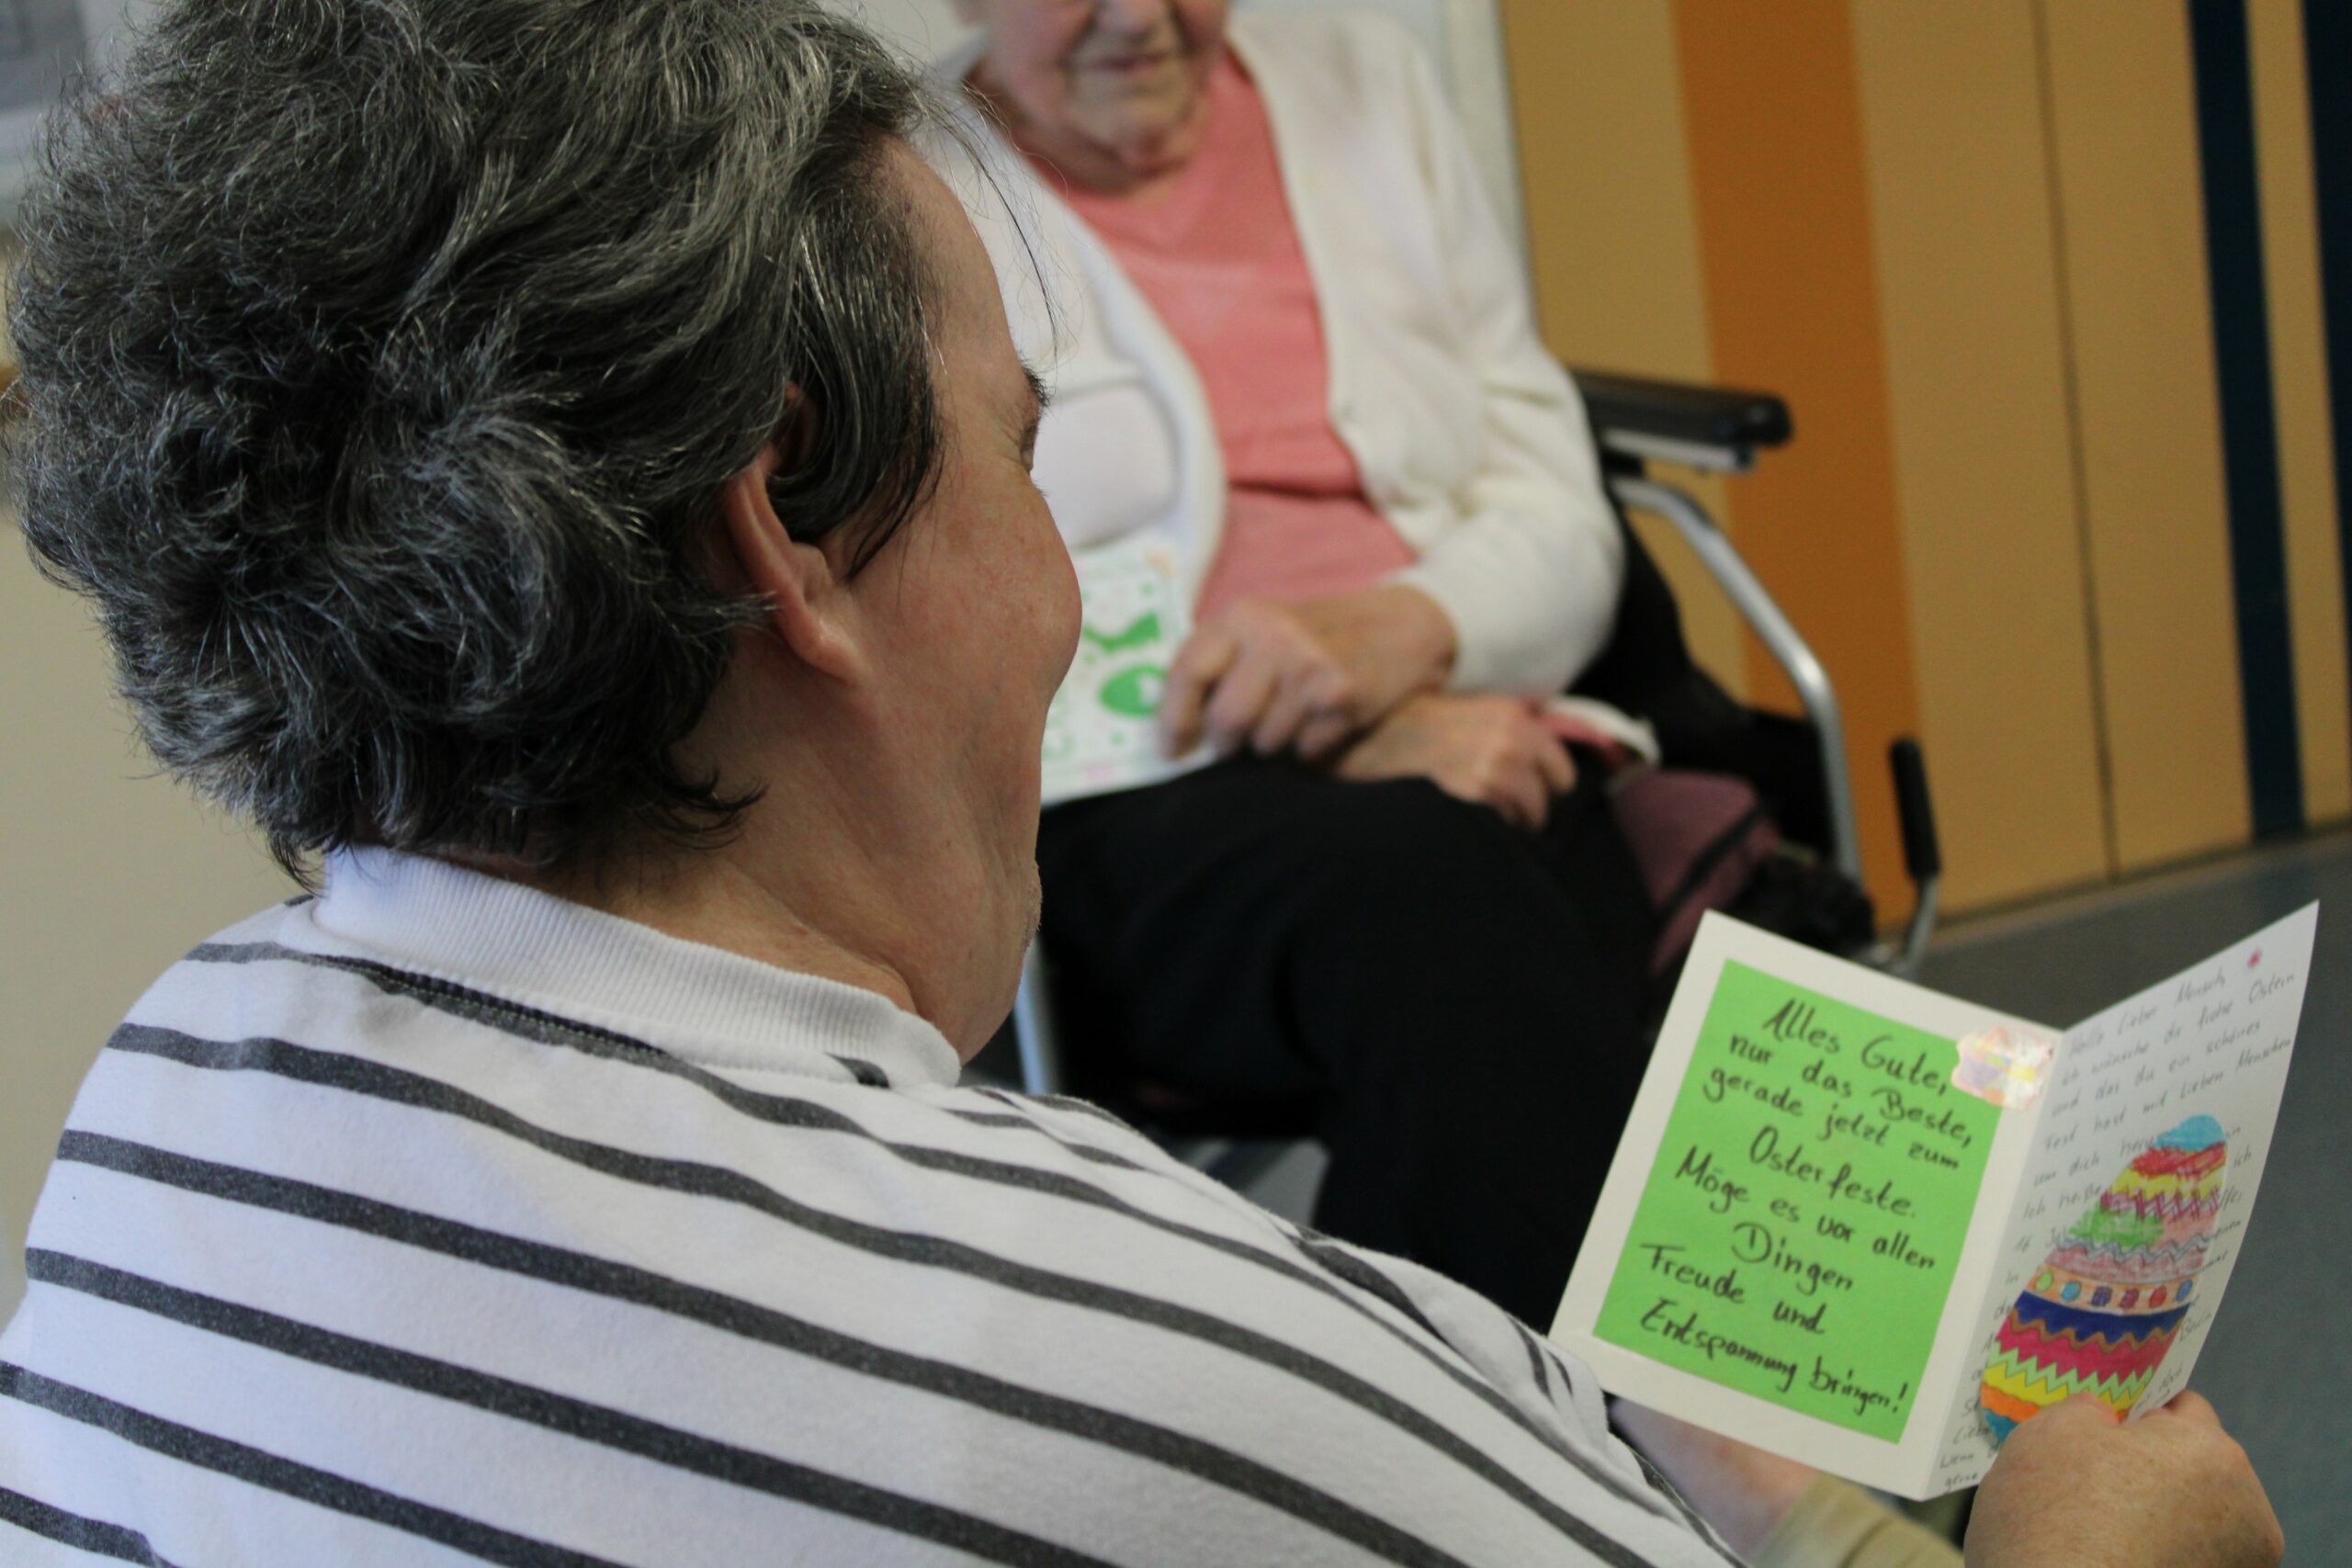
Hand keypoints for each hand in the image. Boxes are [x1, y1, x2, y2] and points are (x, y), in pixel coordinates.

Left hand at [1159, 585, 1455, 761]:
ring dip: (1272, 745)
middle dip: (1227, 743)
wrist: (1398, 626)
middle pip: (1226, 720)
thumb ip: (1216, 663)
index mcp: (1243, 615)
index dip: (1172, 719)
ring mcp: (1312, 665)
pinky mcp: (1344, 696)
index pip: (1187, 672)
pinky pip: (1305, 751)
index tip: (1171, 750)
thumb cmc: (1314, 636)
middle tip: (1237, 742)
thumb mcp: (1261, 628)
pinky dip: (1308, 748)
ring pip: (1265, 743)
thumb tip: (1164, 725)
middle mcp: (1275, 636)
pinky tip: (1322, 722)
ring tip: (1290, 718)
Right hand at [1331, 692, 1573, 830]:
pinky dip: (1484, 834)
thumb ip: (1504, 730)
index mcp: (1512, 716)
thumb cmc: (1406, 728)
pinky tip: (1457, 820)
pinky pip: (1499, 831)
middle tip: (1491, 808)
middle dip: (1525, 809)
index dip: (1542, 786)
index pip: (1561, 772)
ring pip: (1527, 819)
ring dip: (1504, 824)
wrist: (1360, 739)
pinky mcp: (1474, 796)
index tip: (1519, 793)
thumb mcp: (1464, 711)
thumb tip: (1538, 758)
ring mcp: (1494, 770)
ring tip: (1472, 816)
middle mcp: (1511, 741)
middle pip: (1547, 800)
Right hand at [1965, 1393, 2281, 1567]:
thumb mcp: (2051, 1432)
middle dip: (2149, 1471)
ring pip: (2193, 1518)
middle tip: (2089, 1483)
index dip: (2137, 1414)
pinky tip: (2112, 1559)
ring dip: (2157, 1517)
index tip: (2099, 1430)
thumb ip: (2087, 1410)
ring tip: (2099, 1531)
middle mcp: (2248, 1512)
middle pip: (2194, 1468)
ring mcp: (2239, 1564)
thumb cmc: (2057, 1516)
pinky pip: (2187, 1556)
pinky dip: (2158, 1555)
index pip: (2184, 1407)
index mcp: (2214, 1453)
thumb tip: (2104, 1420)